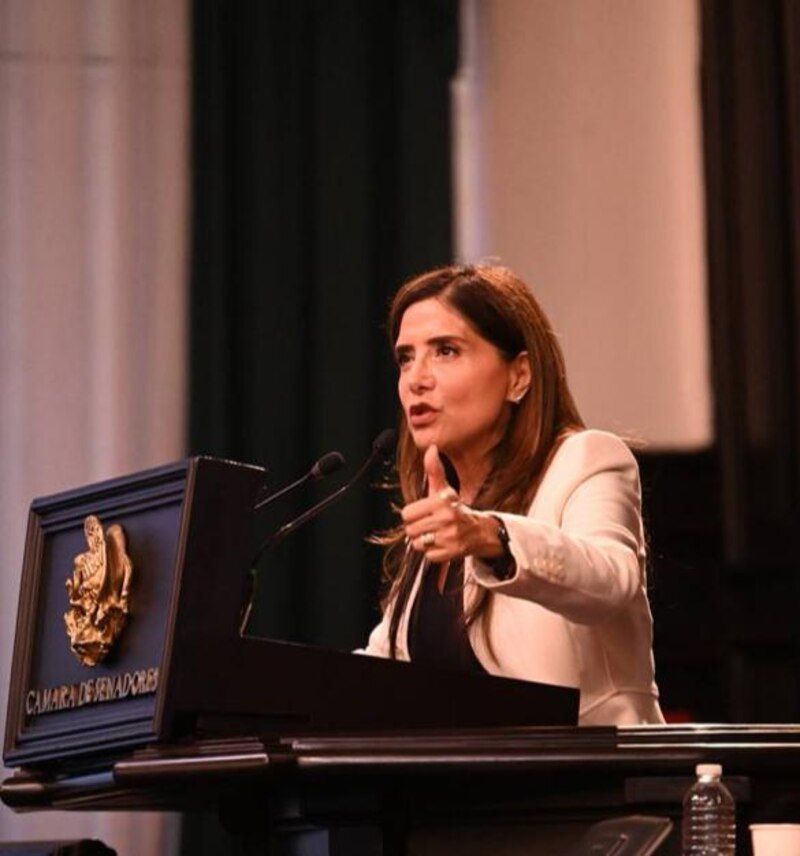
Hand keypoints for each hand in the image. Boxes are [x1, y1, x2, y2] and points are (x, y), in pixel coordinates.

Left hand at [401, 445, 503, 563]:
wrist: (480, 531)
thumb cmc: (456, 508)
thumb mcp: (445, 489)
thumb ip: (434, 470)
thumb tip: (431, 448)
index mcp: (442, 501)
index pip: (407, 514)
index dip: (412, 515)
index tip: (423, 514)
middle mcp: (447, 518)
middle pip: (410, 530)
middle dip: (417, 529)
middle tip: (430, 525)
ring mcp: (450, 536)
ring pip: (417, 544)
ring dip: (423, 541)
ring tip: (435, 535)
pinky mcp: (452, 552)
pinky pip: (428, 556)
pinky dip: (433, 552)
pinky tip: (442, 544)